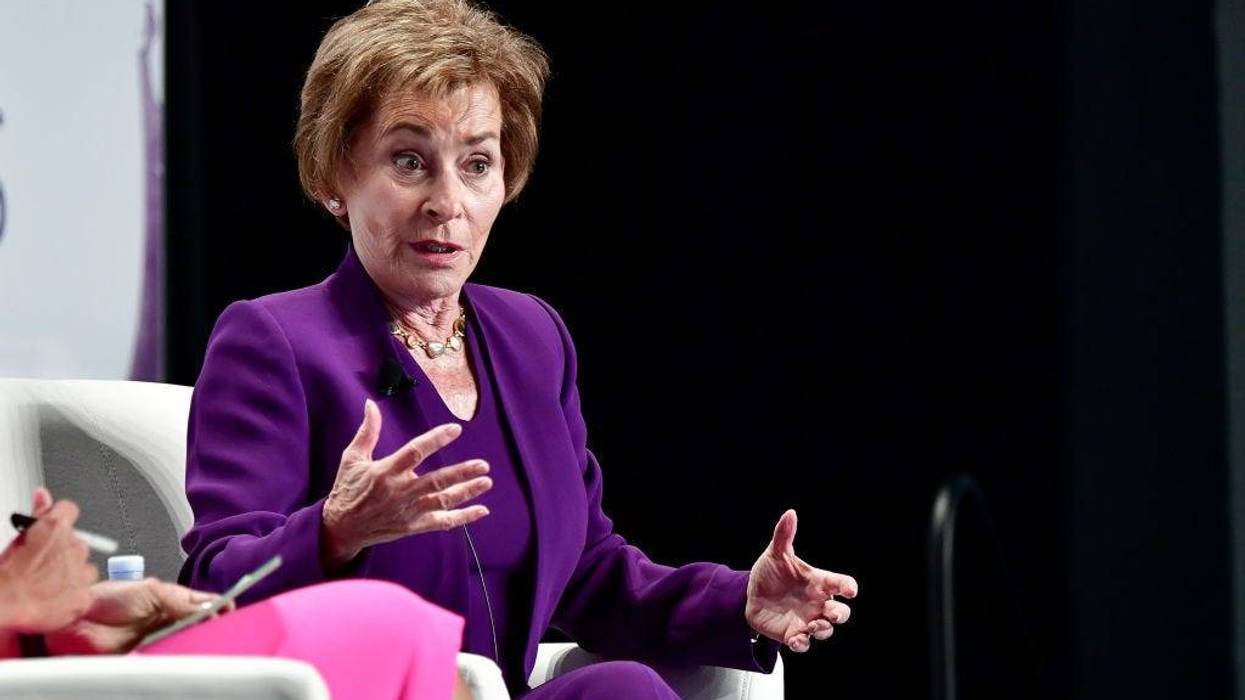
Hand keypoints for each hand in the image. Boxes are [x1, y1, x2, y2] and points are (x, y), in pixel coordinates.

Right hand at [0, 489, 97, 632]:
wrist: (5, 603)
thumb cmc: (7, 573)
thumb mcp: (17, 538)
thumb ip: (37, 512)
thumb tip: (43, 492)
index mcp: (56, 528)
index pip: (69, 510)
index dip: (59, 519)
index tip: (52, 529)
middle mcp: (74, 546)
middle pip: (77, 542)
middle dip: (63, 550)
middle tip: (44, 563)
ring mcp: (81, 572)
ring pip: (83, 565)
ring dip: (71, 571)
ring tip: (48, 582)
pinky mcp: (84, 595)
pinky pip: (86, 588)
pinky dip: (73, 591)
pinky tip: (55, 596)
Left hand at [44, 578, 230, 654]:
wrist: (76, 622)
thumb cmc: (106, 599)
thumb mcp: (150, 590)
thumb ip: (180, 599)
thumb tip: (209, 604)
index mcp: (174, 602)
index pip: (205, 605)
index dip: (219, 607)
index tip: (230, 610)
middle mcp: (170, 622)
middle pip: (201, 628)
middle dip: (211, 628)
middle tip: (218, 628)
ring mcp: (160, 642)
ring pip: (187, 645)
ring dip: (194, 644)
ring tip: (202, 641)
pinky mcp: (148, 659)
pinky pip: (169, 661)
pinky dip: (176, 660)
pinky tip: (181, 655)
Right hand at [320, 399, 492, 568]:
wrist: (341, 528)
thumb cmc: (348, 489)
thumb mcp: (352, 458)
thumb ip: (367, 432)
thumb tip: (371, 404)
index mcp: (386, 472)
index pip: (415, 452)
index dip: (436, 439)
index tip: (455, 429)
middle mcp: (400, 492)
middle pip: (436, 481)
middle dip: (461, 473)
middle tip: (483, 465)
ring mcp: (408, 511)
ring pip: (443, 501)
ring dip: (466, 492)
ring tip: (486, 481)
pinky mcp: (413, 527)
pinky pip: (442, 522)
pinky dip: (463, 518)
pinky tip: (482, 510)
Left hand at [745, 509, 857, 652]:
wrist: (751, 594)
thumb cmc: (771, 572)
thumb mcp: (776, 553)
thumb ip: (784, 535)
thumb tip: (790, 513)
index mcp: (818, 582)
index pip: (841, 583)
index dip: (848, 586)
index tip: (849, 589)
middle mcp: (817, 603)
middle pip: (841, 613)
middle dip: (840, 615)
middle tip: (830, 613)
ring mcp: (807, 620)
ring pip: (826, 630)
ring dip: (823, 630)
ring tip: (811, 626)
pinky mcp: (793, 635)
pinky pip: (803, 644)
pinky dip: (802, 644)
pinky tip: (795, 640)